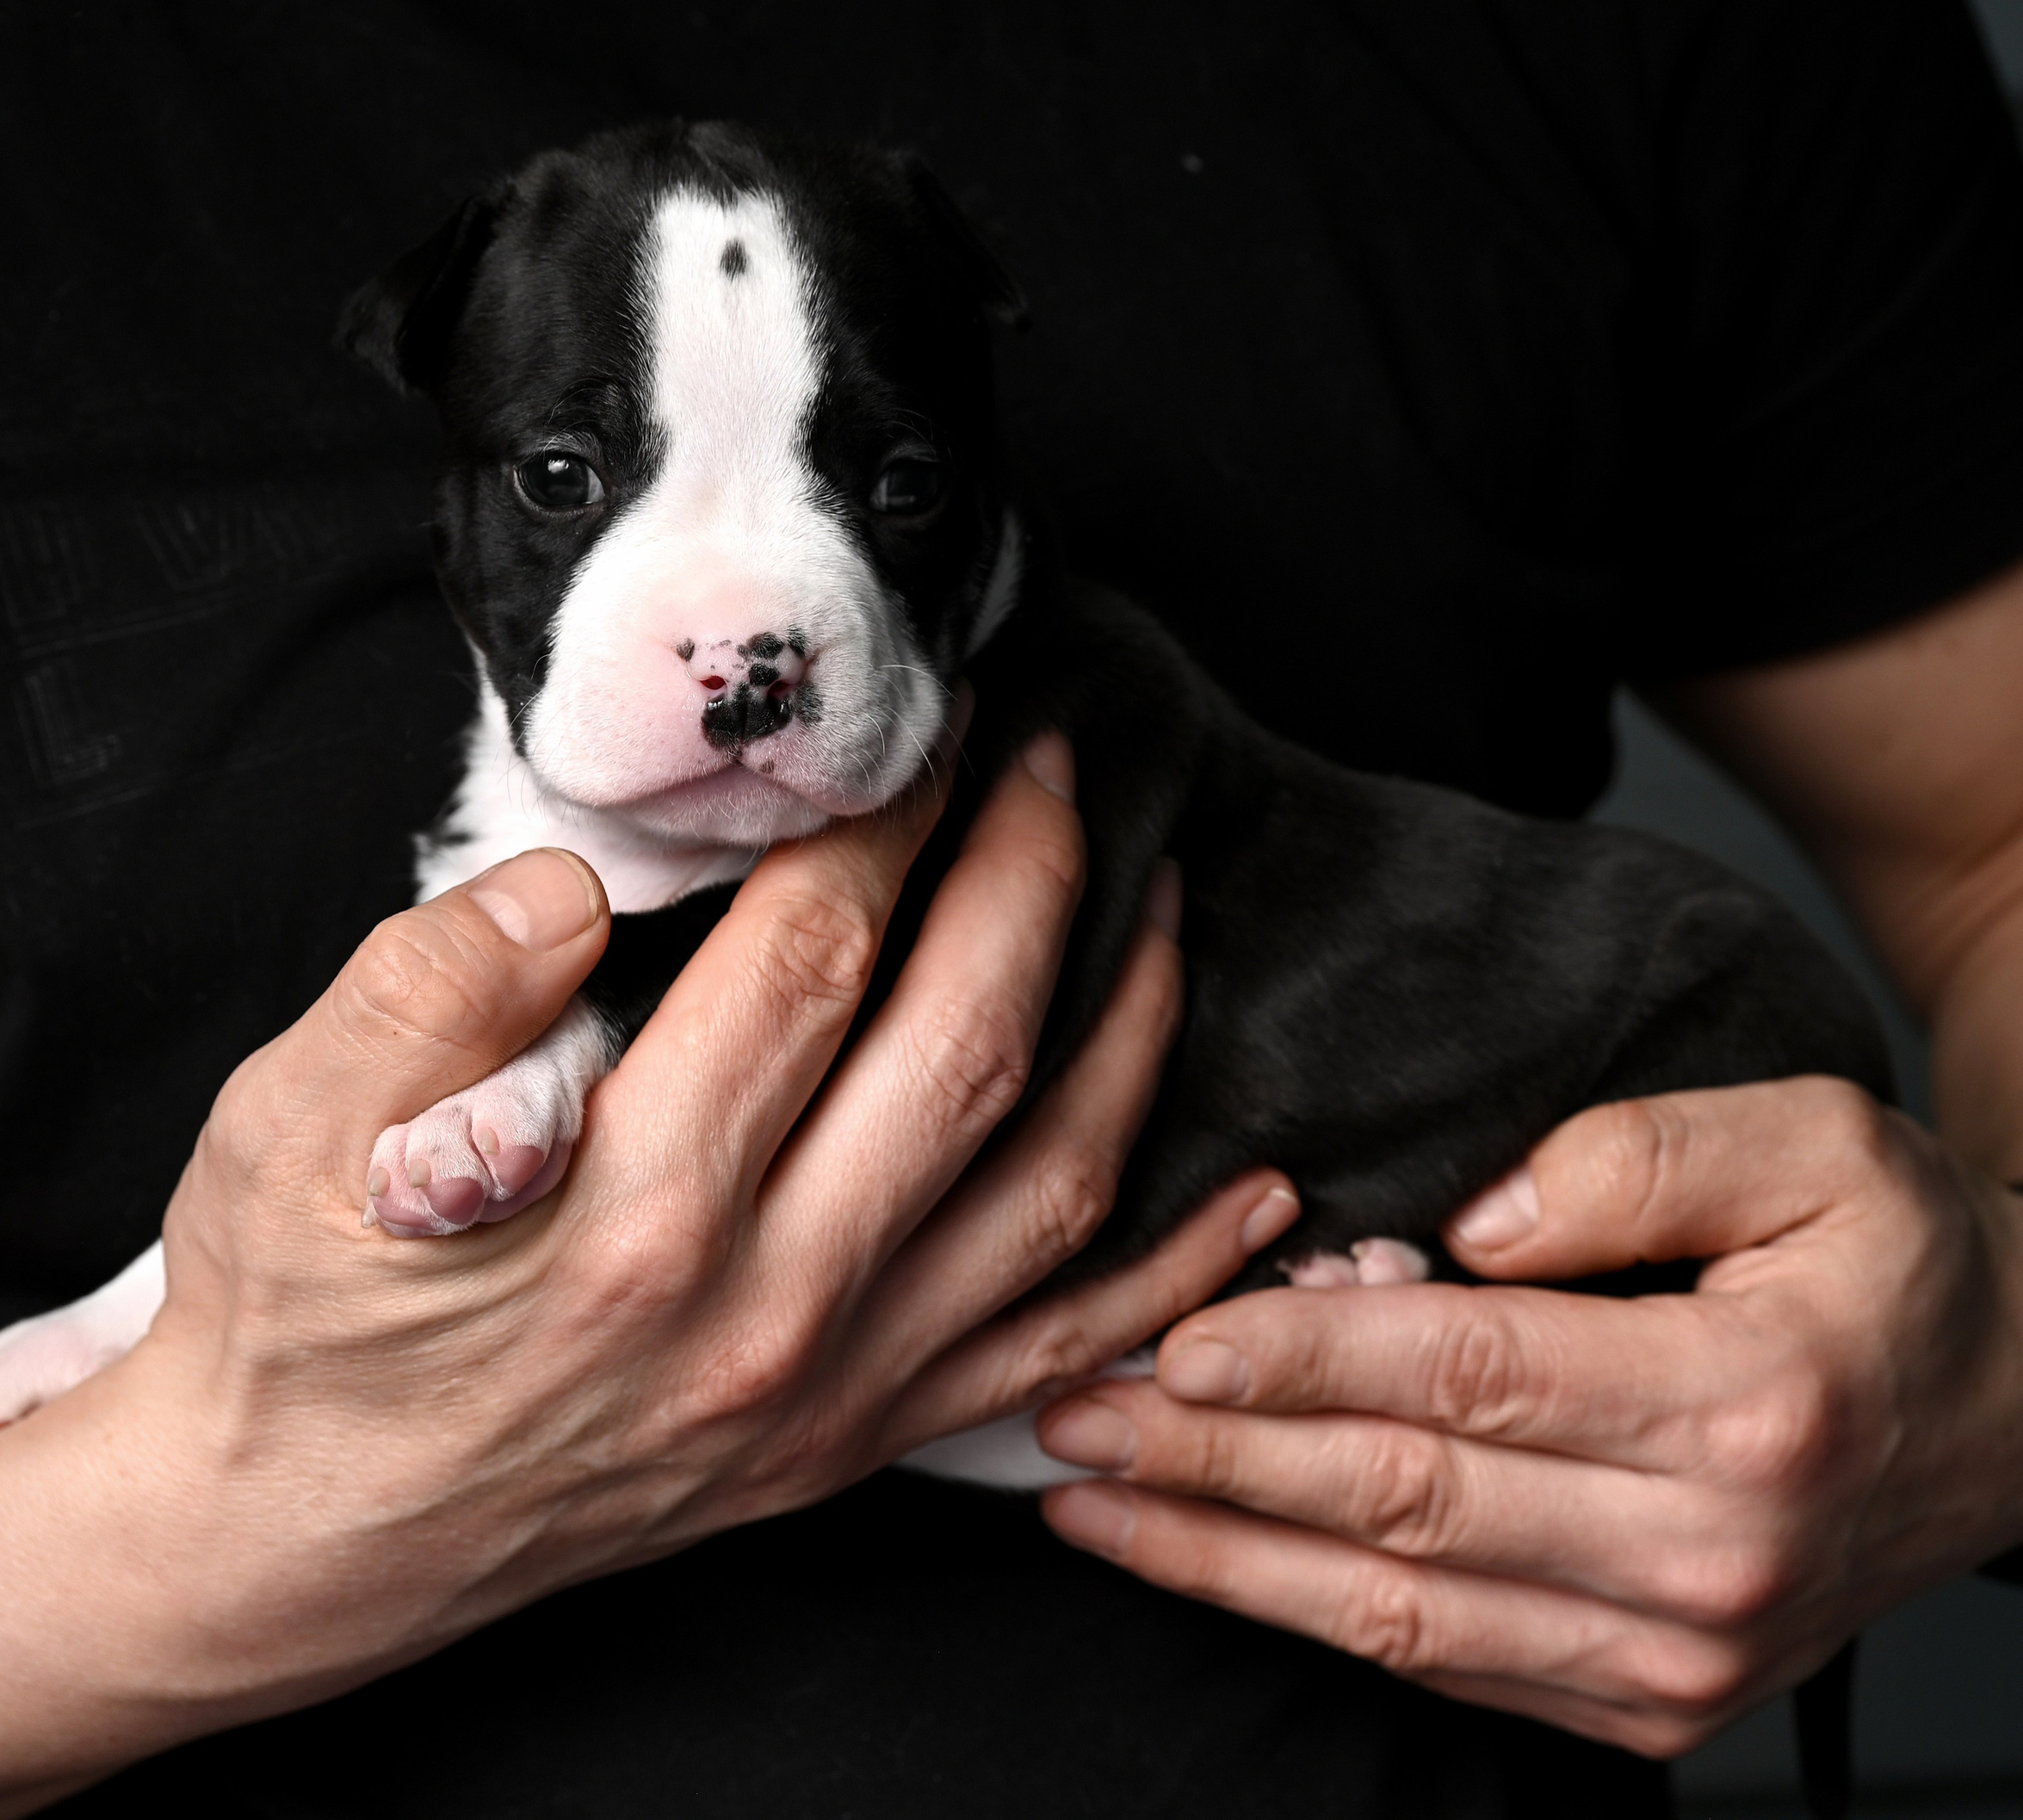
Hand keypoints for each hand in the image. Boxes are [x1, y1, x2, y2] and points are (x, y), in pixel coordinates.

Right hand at [0, 733, 1287, 1818]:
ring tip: (1159, 901)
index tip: (919, 724)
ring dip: (1129, 1026)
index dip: (886, 815)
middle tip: (1057, 758)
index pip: (814, 957)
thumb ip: (430, 986)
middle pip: (968, 1042)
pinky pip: (1060, 1350)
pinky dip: (1174, 1267)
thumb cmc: (292, 1322)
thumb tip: (579, 879)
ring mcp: (828, 1387)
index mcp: (630, 1207)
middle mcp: (764, 1303)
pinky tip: (1248, 1188)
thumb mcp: (287, 1129)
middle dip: (1035, 873)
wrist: (298, 1539)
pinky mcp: (851, 1443)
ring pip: (1053, 1184)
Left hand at [1034, 1078, 2022, 1754]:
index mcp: (1744, 1405)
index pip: (1470, 1377)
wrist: (2016, 1421)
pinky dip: (1305, 1614)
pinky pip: (1439, 1665)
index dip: (1306, 1358)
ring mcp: (1670, 1653)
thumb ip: (1641, 1155)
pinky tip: (1209, 1563)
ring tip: (1089, 1498)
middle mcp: (1703, 1554)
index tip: (1177, 1334)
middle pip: (1402, 1500)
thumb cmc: (1903, 1270)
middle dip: (1214, 1456)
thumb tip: (1470, 1222)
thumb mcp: (1819, 1142)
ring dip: (1221, 1555)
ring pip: (1393, 1610)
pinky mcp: (1641, 1699)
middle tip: (1071, 1411)